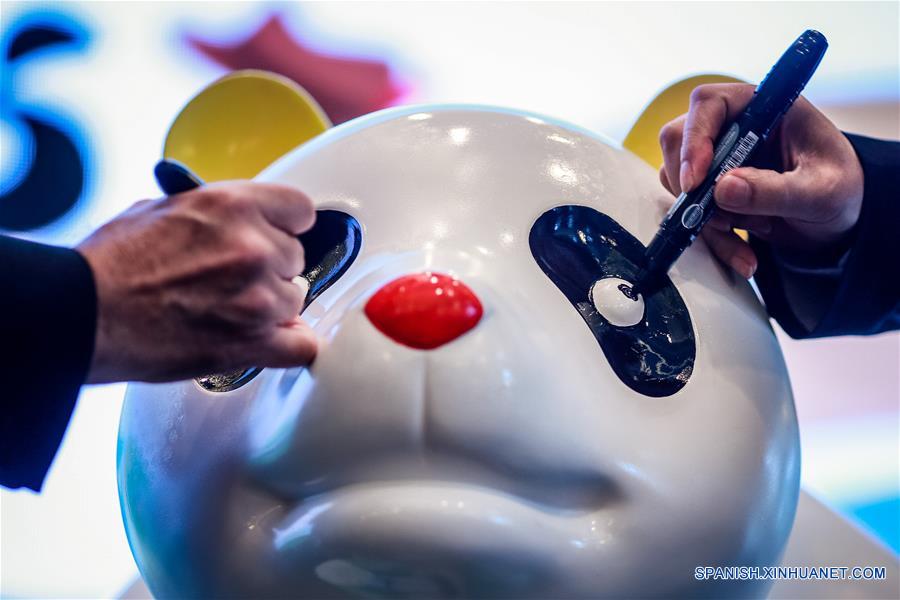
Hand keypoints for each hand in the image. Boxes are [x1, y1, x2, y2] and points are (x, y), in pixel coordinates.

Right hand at [77, 182, 316, 382]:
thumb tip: (238, 219)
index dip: (287, 225)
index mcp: (233, 206)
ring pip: (294, 301)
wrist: (83, 314)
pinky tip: (272, 340)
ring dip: (270, 307)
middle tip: (235, 278)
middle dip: (270, 268)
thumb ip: (216, 213)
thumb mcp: (164, 208)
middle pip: (296, 258)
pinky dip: (290, 346)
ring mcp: (257, 297)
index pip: (300, 209)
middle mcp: (252, 248)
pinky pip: (301, 346)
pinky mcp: (251, 342)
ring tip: (230, 309)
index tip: (279, 235)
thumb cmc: (110, 265)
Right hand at [658, 83, 863, 277]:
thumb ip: (775, 190)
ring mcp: (716, 156)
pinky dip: (712, 237)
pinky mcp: (710, 186)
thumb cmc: (839, 189)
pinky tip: (744, 254)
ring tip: (753, 233)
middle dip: (692, 186)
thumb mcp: (820, 193)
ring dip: (706, 217)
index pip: (709, 104)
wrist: (836, 219)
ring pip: (679, 181)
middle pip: (678, 140)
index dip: (695, 139)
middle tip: (716, 217)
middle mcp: (733, 125)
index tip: (696, 182)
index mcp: (763, 106)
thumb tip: (724, 188)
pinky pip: (690, 210)